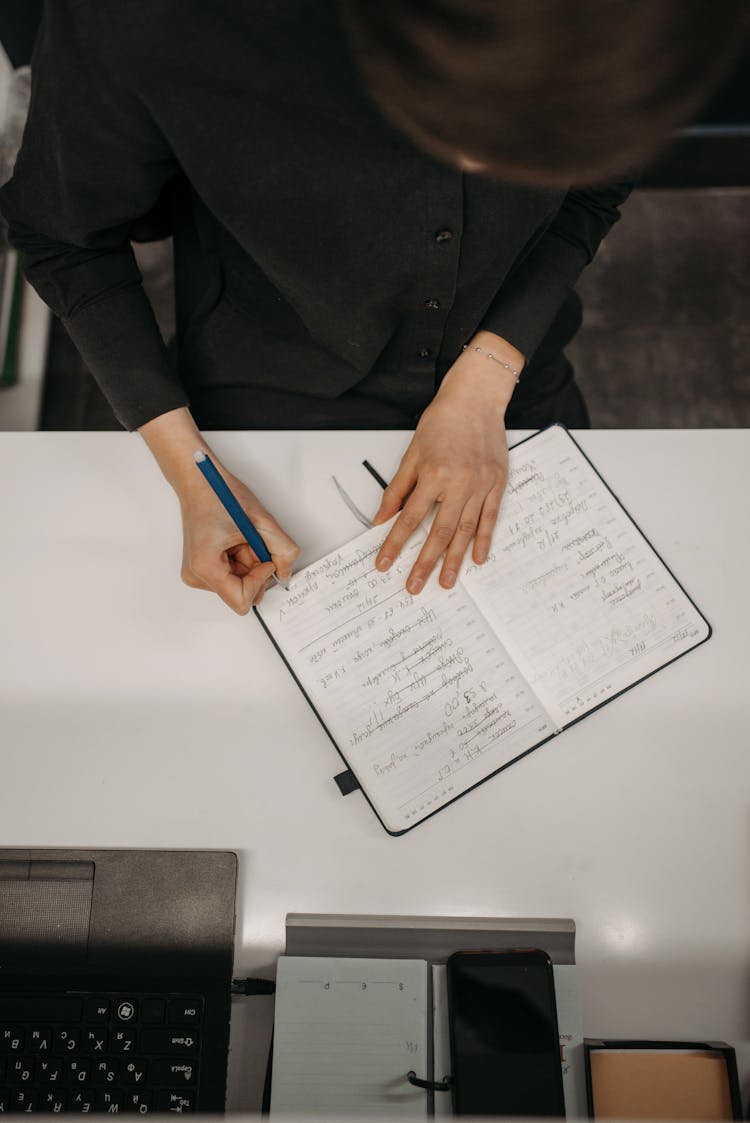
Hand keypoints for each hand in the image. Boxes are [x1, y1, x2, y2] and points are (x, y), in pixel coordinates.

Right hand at [139, 406, 298, 614]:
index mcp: (205, 567)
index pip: (242, 602)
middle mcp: (197, 575)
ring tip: (240, 537)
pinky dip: (241, 559)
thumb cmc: (220, 494)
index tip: (263, 558)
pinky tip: (234, 540)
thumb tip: (285, 573)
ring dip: (249, 563)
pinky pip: (232, 575)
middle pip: (241, 593)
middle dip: (255, 570)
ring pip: (239, 584)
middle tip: (251, 541)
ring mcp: (197, 573)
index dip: (260, 581)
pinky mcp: (201, 567)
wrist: (199, 480)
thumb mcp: (261, 522)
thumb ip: (282, 551)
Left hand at [373, 333, 521, 592]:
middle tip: (415, 586)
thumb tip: (382, 518)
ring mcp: (481, 486)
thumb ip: (397, 489)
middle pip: (439, 532)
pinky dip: (484, 540)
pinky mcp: (497, 484)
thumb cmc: (443, 421)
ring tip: (445, 582)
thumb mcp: (412, 453)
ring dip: (454, 560)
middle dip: (424, 563)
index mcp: (434, 474)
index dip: (395, 544)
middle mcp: (459, 483)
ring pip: (465, 531)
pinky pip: (490, 518)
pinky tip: (478, 559)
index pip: (410, 518)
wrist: (477, 399)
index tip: (384, 563)